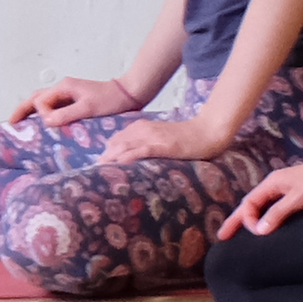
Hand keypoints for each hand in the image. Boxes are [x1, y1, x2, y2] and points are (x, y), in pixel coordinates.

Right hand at [18, 73, 142, 127]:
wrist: (129, 94)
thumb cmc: (112, 100)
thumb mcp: (89, 108)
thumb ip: (67, 114)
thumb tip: (46, 121)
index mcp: (64, 87)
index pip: (40, 100)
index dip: (40, 114)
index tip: (48, 125)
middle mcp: (63, 89)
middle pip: (36, 98)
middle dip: (23, 110)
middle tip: (12, 124)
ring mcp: (68, 95)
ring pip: (44, 103)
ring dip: (33, 113)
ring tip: (24, 126)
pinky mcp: (75, 102)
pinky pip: (55, 108)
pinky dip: (46, 116)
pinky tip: (45, 127)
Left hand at [99, 114, 234, 163]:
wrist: (208, 130)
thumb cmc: (187, 137)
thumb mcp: (163, 138)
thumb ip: (148, 144)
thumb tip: (134, 157)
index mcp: (142, 127)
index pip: (116, 139)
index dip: (106, 153)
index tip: (99, 166)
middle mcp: (143, 129)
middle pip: (115, 143)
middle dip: (104, 158)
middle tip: (94, 174)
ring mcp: (152, 136)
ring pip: (123, 147)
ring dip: (111, 159)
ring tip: (100, 173)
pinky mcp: (162, 145)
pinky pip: (140, 151)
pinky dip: (128, 157)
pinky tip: (119, 165)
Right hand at [223, 156, 302, 239]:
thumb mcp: (299, 197)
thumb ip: (279, 212)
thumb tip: (258, 230)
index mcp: (273, 183)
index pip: (249, 203)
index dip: (246, 219)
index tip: (256, 234)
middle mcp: (277, 188)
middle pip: (252, 205)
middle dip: (237, 221)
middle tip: (223, 238)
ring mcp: (289, 194)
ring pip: (265, 209)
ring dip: (254, 222)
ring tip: (244, 238)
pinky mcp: (301, 200)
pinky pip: (279, 213)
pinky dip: (271, 222)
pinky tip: (273, 233)